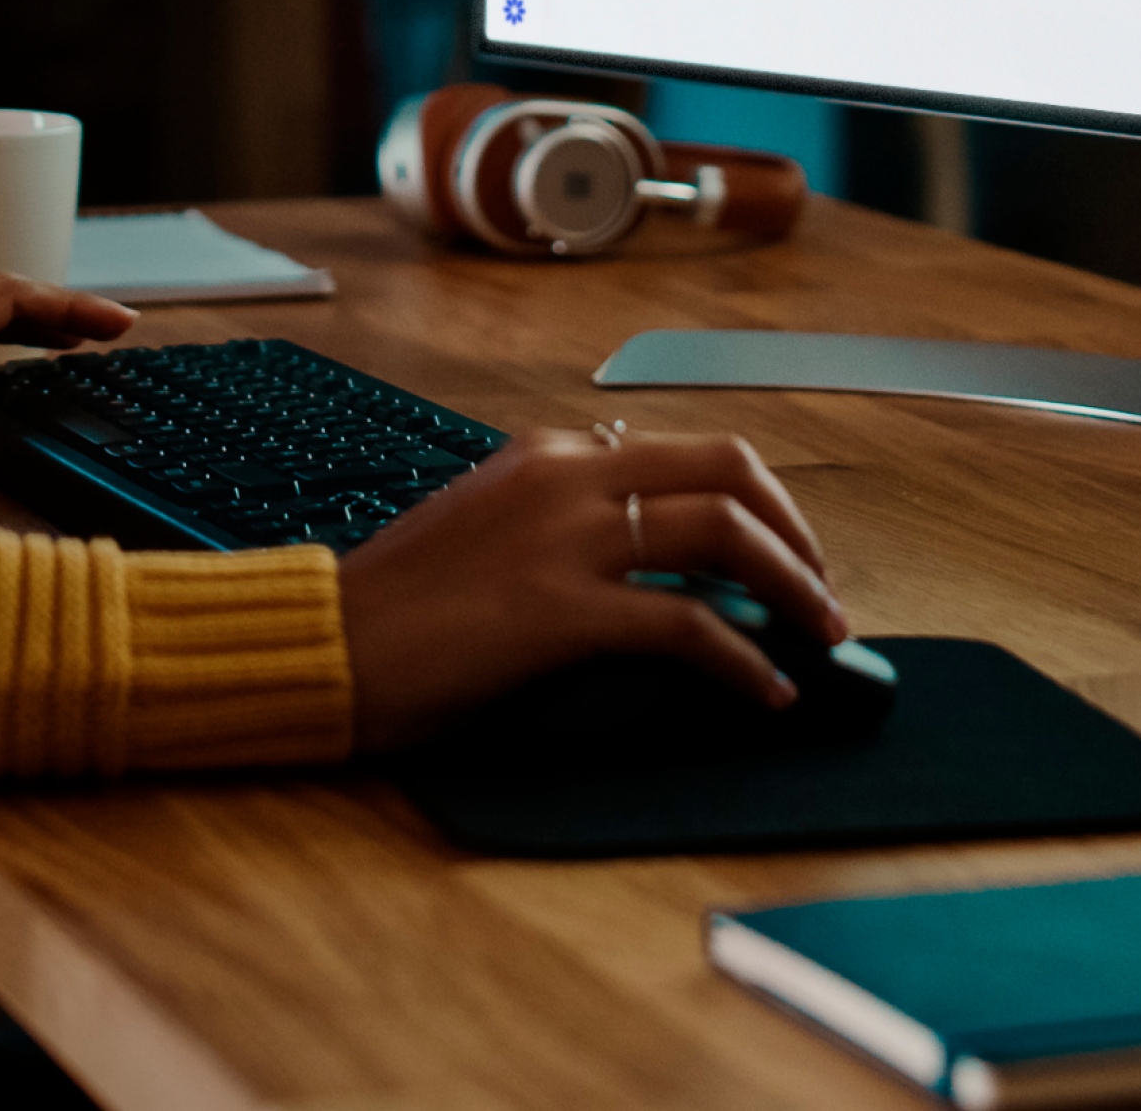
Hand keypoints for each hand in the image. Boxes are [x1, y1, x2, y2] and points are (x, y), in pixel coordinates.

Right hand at [332, 430, 834, 751]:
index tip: (786, 549)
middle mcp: (565, 477)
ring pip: (725, 533)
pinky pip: (686, 626)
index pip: (688, 452)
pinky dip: (743, 659)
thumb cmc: (394, 610)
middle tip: (820, 590)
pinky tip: (763, 688)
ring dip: (793, 585)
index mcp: (547, 456)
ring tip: (820, 636)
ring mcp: (564, 538)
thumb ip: (563, 530)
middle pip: (728, 471)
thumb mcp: (485, 534)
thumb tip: (654, 571)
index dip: (759, 501)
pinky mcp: (558, 610)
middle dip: (795, 531)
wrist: (320, 645)